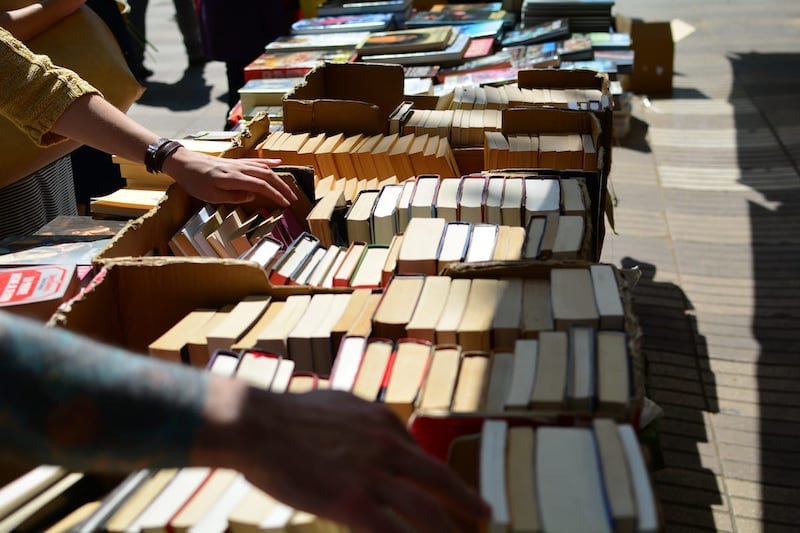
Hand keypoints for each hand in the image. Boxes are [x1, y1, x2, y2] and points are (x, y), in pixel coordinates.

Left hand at [162, 150, 297, 205]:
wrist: (183, 163)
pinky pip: (256, 161)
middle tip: (294, 198)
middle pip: (268, 176)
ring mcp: (239, 163)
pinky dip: (269, 163)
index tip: (286, 204)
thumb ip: (234, 196)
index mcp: (234, 179)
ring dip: (279, 178)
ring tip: (290, 187)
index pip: (262, 186)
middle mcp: (240, 169)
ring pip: (265, 168)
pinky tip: (278, 163)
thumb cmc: (195, 182)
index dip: (276, 195)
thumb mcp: (211, 196)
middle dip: (283, 187)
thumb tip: (252, 196)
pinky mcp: (236, 162)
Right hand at [195, 379, 488, 531]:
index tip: (445, 489)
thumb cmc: (287, 414)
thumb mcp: (338, 402)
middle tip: (486, 513)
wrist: (257, 424)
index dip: (436, 477)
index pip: (419, 453)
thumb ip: (362, 415)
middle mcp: (387, 446)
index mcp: (382, 421)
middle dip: (466, 500)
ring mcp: (373, 475)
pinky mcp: (353, 502)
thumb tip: (378, 421)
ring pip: (425, 513)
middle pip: (438, 480)